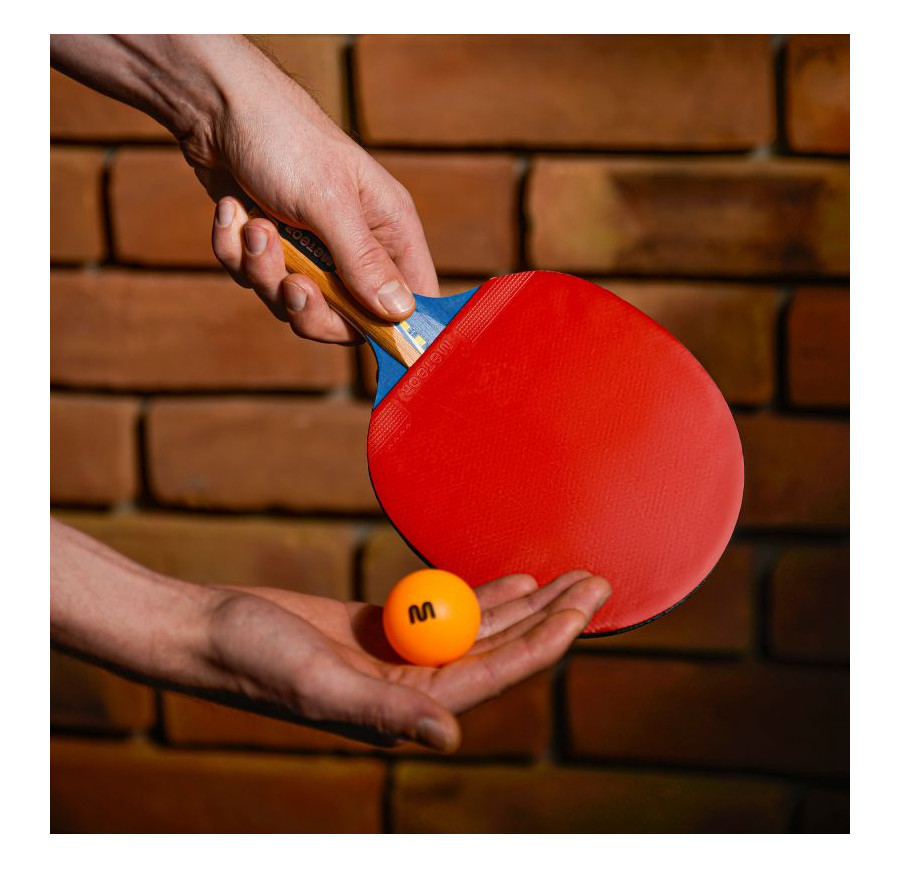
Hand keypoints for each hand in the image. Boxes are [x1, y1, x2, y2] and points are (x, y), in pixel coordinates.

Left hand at [50, 35, 436, 342]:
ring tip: (253, 226)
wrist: (214, 106)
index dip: (390, 327)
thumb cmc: (285, 138)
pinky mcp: (270, 247)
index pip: (410, 299)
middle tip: (290, 284)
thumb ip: (363, 262)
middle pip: (345, 319)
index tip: (359, 332)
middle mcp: (355, 245)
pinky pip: (254, 279)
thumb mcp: (329, 202)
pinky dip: (234, 251)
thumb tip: (399, 314)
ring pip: (292, 302)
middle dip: (308, 305)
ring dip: (263, 270)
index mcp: (389, 229)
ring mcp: (311, 249)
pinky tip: (232, 211)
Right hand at [201, 571, 610, 750]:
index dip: (547, 639)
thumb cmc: (254, 659)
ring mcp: (402, 655)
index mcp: (408, 705)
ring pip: (481, 627)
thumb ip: (383, 711)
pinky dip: (483, 594)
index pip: (498, 671)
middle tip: (598, 580)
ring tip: (570, 575)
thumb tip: (449, 735)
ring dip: (526, 603)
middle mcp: (414, 684)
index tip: (586, 606)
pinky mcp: (384, 628)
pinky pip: (447, 609)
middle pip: (502, 646)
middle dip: (552, 616)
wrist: (211, 630)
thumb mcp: (318, 683)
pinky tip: (515, 580)